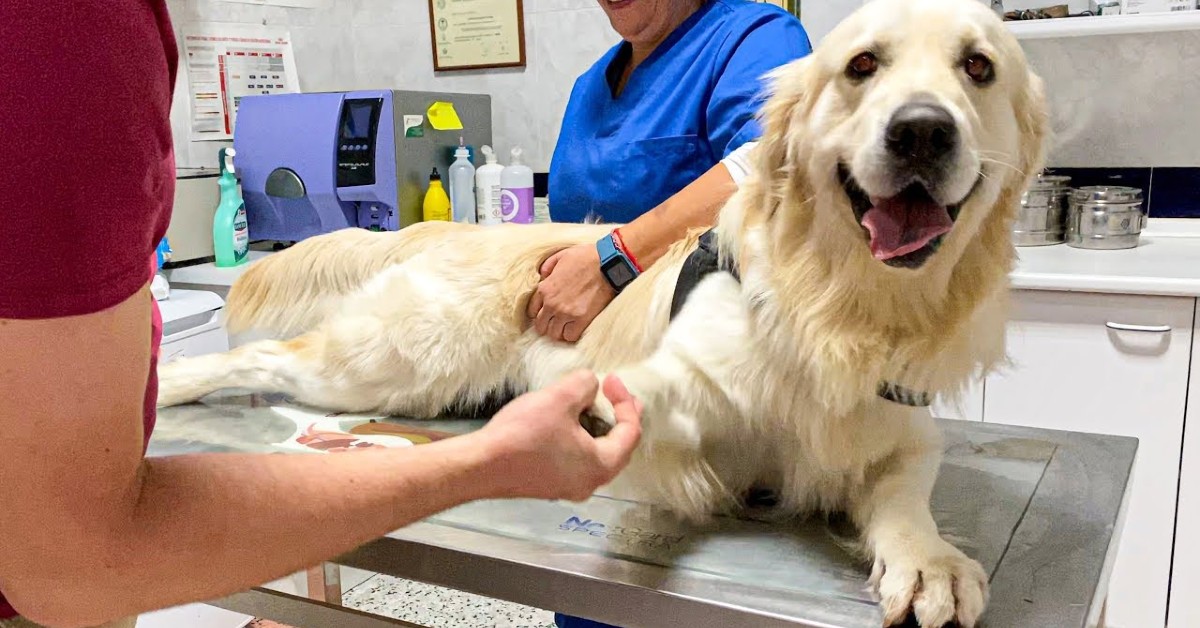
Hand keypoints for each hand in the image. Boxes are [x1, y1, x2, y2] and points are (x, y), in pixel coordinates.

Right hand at [475, 370, 642, 501]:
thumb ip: (585, 385)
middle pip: (617, 447)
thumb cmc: (522, 436)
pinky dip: (579, 438)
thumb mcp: (559, 399)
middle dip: (618, 417)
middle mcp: (589, 483)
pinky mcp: (548, 484)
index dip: (626, 402)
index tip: (611, 380)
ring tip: (591, 404)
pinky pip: (576, 459)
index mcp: (600, 466)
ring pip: (595, 454)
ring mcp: (567, 487)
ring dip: (596, 427)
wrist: (480, 465)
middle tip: (615, 394)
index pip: (630, 432)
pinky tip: (565, 422)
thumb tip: (591, 385)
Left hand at [526, 243, 614, 342]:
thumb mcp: (560, 255)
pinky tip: (575, 328)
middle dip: (547, 325)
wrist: (608, 263)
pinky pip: (570, 336)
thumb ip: (547, 266)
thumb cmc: (586, 257)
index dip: (539, 313)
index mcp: (545, 288)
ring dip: (559, 331)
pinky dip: (571, 334)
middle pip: (541, 326)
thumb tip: (542, 275)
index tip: (547, 313)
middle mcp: (552, 303)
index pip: (532, 311)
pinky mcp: (582, 319)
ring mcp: (566, 313)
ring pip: (554, 334)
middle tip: (556, 322)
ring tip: (566, 326)